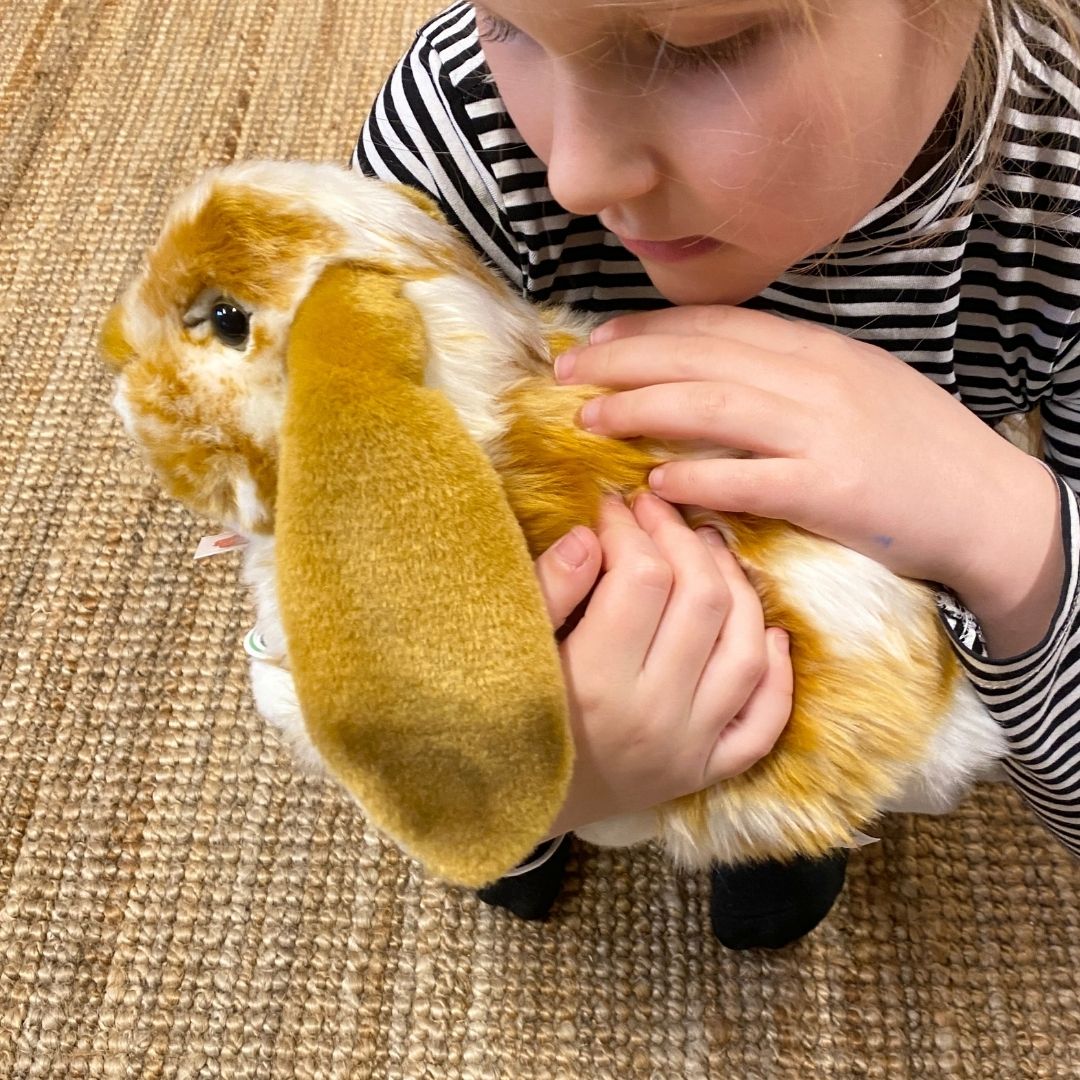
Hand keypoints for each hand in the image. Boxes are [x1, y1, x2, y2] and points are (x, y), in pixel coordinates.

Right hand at [534, 493, 792, 837]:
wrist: (511, 811)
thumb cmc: (498, 722)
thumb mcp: (507, 651)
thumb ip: (548, 591)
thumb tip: (592, 533)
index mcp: (595, 683)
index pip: (643, 578)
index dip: (631, 528)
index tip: (612, 506)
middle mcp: (655, 716)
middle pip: (703, 601)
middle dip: (682, 539)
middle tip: (658, 512)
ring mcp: (691, 747)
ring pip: (745, 650)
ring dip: (736, 587)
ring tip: (709, 549)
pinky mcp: (707, 771)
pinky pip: (764, 721)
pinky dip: (776, 673)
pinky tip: (766, 632)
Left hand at [555, 306, 1058, 611]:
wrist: (987, 502)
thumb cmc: (913, 445)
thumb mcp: (851, 386)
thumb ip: (784, 374)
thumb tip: (706, 374)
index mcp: (816, 348)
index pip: (715, 326)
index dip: (647, 329)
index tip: (594, 338)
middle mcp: (815, 378)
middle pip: (700, 357)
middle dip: (624, 360)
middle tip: (566, 374)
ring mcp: (824, 431)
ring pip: (714, 407)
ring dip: (642, 410)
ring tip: (589, 421)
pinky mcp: (833, 489)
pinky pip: (751, 479)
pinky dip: (698, 477)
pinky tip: (654, 484)